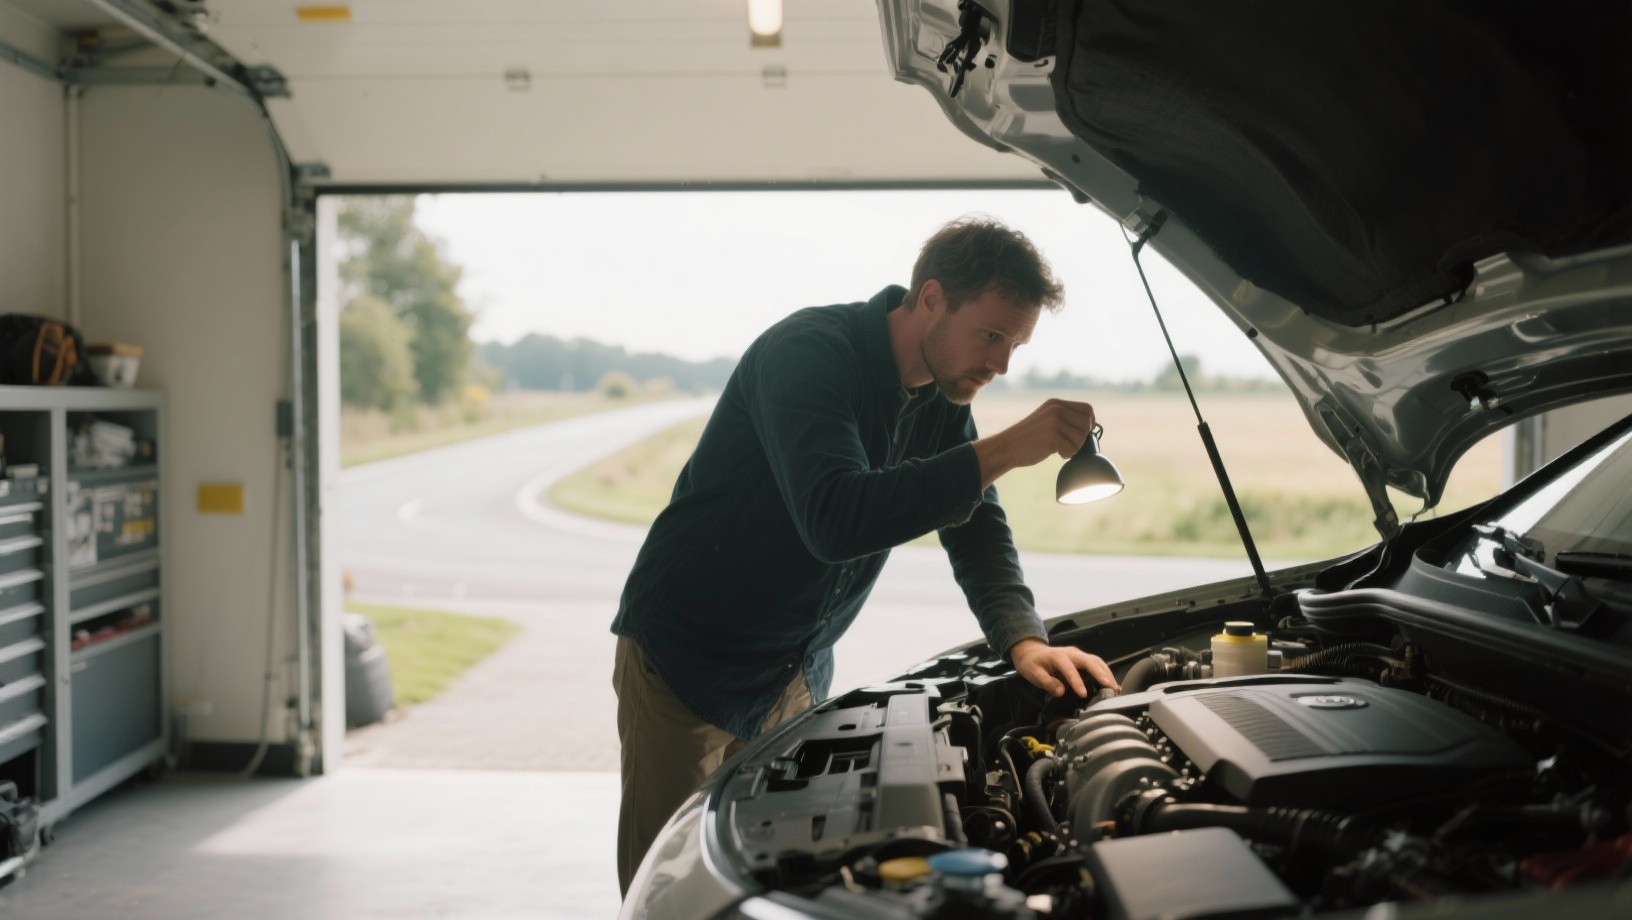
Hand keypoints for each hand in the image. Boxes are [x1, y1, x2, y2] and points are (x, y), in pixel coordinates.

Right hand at [973, 399, 1095, 486]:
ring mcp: (1054, 422)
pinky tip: (1054, 453)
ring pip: (1081, 438)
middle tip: (1067, 445)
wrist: (1006, 447)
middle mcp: (1056, 409)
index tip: (1079, 434)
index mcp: (1055, 403)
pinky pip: (1073, 449)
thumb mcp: (1046, 419)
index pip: (1087, 409)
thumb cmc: (1028, 438)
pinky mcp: (1052, 437)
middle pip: (1087, 424)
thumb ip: (1064, 418)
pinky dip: (1066, 455)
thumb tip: (1091, 426)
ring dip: (1073, 448)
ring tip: (1059, 449)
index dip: (1089, 423)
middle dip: (1081, 438)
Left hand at [1008, 637, 1117, 697]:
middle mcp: (1071, 653)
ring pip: (1096, 661)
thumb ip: (1047, 682)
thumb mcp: (1033, 674)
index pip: (1069, 669)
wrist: (1032, 652)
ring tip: (1114, 688)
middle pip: (1089, 661)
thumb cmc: (1033, 664)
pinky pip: (1096, 664)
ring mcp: (1078, 655)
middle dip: (1101, 674)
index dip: (1077, 681)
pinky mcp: (1083, 659)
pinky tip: (1110, 683)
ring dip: (1106, 673)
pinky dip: (1105, 672)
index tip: (1083, 694)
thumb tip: (1061, 691)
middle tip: (1111, 688)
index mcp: (1058, 656)